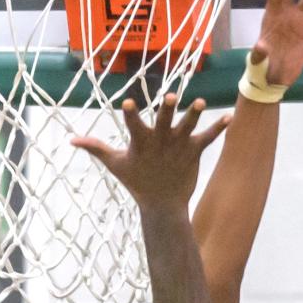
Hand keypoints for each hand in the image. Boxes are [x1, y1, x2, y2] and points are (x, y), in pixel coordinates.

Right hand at [71, 95, 231, 211]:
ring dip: (194, 115)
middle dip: (166, 110)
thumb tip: (71, 140)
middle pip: (163, 122)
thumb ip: (95, 148)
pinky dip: (219, 128)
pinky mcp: (193, 151)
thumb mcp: (115, 164)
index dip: (130, 114)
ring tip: (200, 102)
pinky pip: (208, 138)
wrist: (163, 204)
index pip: (133, 125)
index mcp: (141, 143)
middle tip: (170, 98)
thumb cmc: (137, 181)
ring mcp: (178, 146)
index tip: (128, 102)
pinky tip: (230, 116)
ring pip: (187, 126)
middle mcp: (160, 142)